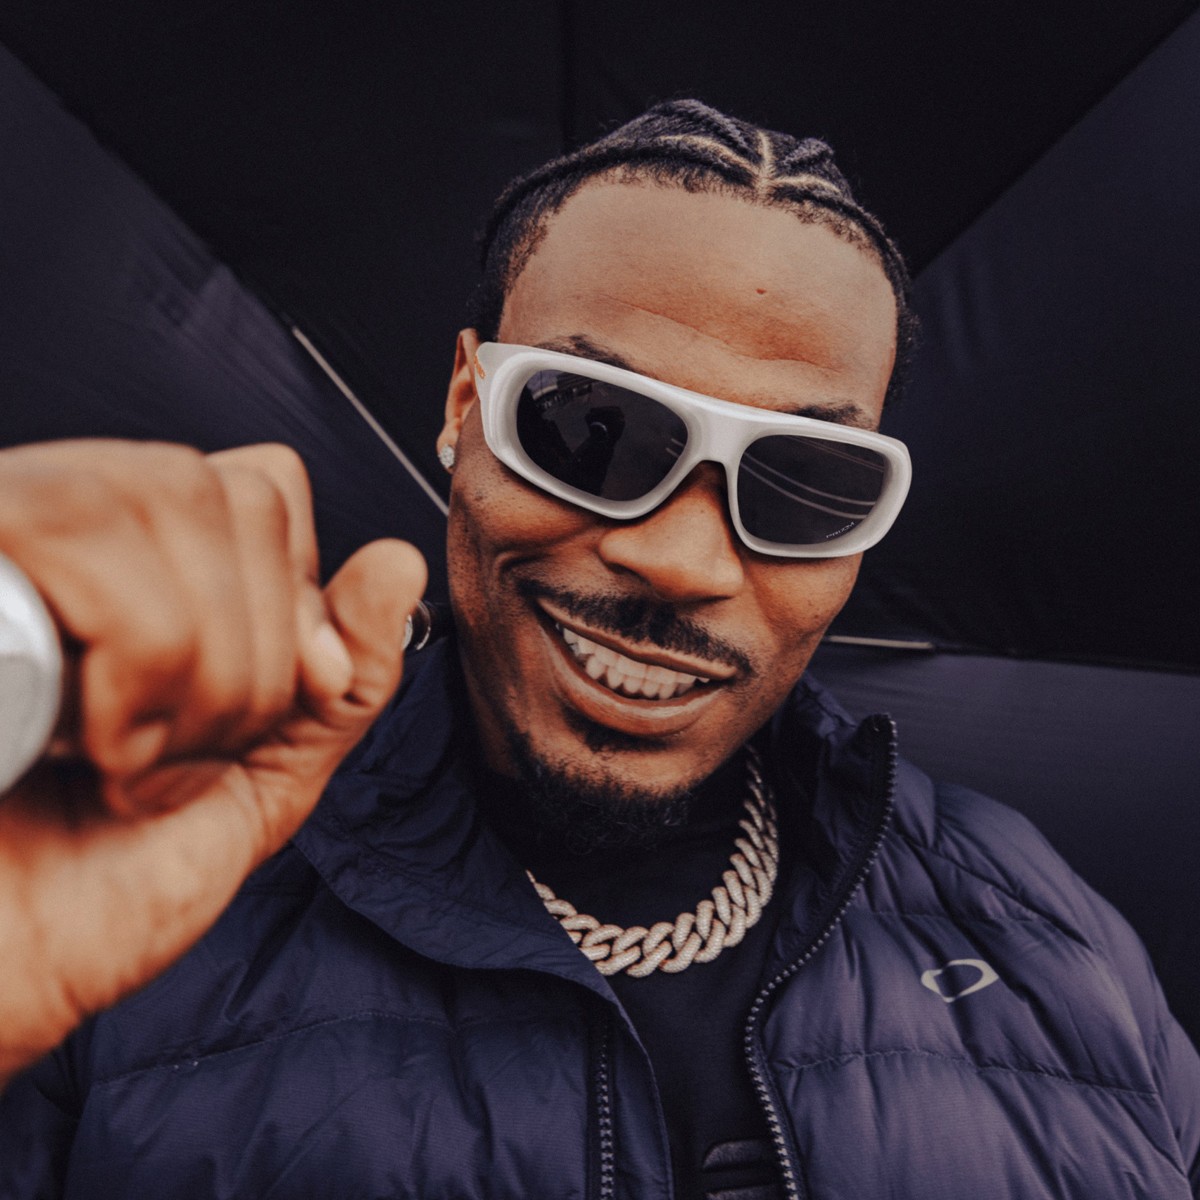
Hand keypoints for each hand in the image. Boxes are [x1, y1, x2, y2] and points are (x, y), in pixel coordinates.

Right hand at [0, 440, 425, 1084]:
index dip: (292, 591)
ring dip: (188, 673)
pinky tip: (70, 743)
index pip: (266, 483)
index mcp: (147, 567)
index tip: (269, 695)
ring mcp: (10, 539)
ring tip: (122, 755)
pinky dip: (122, 678)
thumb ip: (346, 674)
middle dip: (247, 655)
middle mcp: (72, 528)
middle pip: (229, 491)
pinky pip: (84, 552)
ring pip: (170, 508)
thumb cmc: (107, 883)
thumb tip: (399, 562)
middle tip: (178, 751)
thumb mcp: (266, 772)